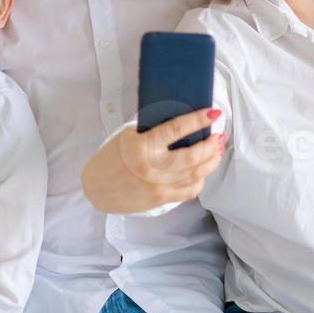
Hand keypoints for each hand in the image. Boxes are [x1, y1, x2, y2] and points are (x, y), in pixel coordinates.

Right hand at [81, 109, 225, 213]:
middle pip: (193, 157)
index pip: (176, 129)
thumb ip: (153, 130)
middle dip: (211, 145)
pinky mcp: (160, 198)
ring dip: (211, 161)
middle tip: (217, 136)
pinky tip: (202, 171)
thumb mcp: (127, 136)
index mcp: (142, 146)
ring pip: (195, 174)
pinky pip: (189, 191)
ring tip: (216, 151)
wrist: (96, 188)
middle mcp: (152, 167)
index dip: (197, 120)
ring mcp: (158, 185)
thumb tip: (182, 123)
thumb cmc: (111, 158)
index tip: (212, 113)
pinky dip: (200, 180)